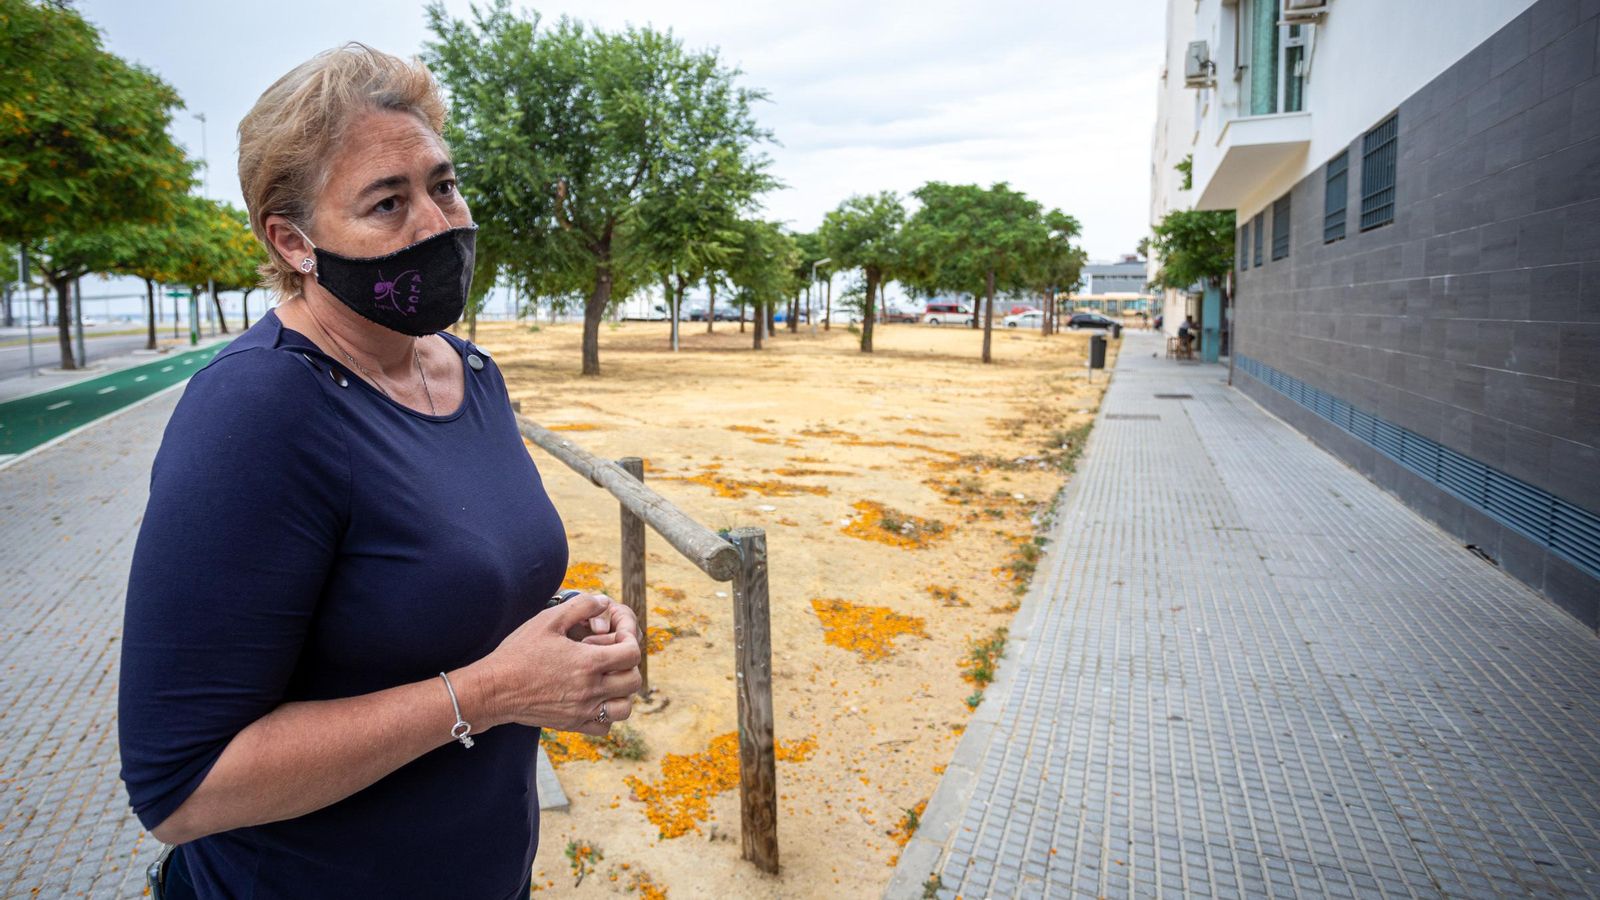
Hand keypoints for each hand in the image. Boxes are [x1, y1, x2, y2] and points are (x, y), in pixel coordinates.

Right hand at [475, 594, 641, 736]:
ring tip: (607, 678)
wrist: (494, 689)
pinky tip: (595, 699)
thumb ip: (580, 606)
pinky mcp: (572, 725)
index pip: (631, 653)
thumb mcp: (547, 620)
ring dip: (622, 691)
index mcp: (588, 662)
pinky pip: (605, 726)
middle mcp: (590, 689)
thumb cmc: (518, 652)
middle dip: (629, 664)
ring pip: (624, 707)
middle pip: (633, 680)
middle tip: (612, 655)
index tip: (618, 634)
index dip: (630, 639)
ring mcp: (582, 710)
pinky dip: (607, 714)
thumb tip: (603, 601)